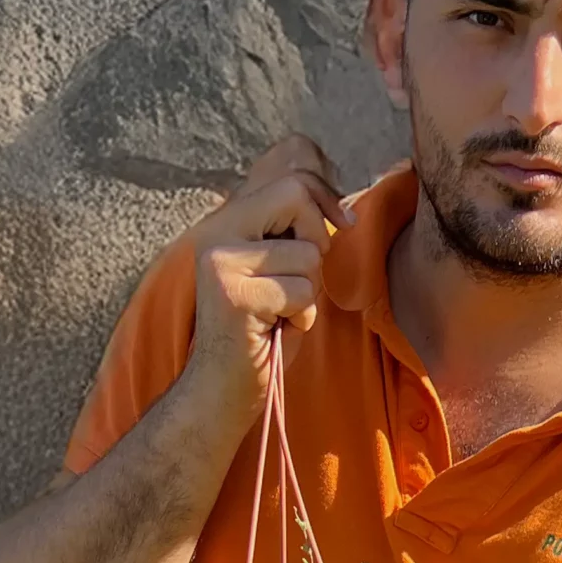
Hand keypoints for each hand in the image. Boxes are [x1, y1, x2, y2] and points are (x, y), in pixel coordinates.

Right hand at [181, 136, 354, 432]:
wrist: (222, 388)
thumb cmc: (262, 332)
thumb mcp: (279, 270)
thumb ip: (294, 232)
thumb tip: (340, 205)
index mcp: (228, 220)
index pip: (289, 174)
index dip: (325, 195)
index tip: (343, 223)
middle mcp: (218, 232)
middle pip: (296, 193)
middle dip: (316, 238)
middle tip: (299, 279)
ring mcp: (221, 261)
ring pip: (306, 253)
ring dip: (308, 292)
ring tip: (280, 313)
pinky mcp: (234, 294)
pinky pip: (301, 292)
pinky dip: (301, 317)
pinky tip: (274, 330)